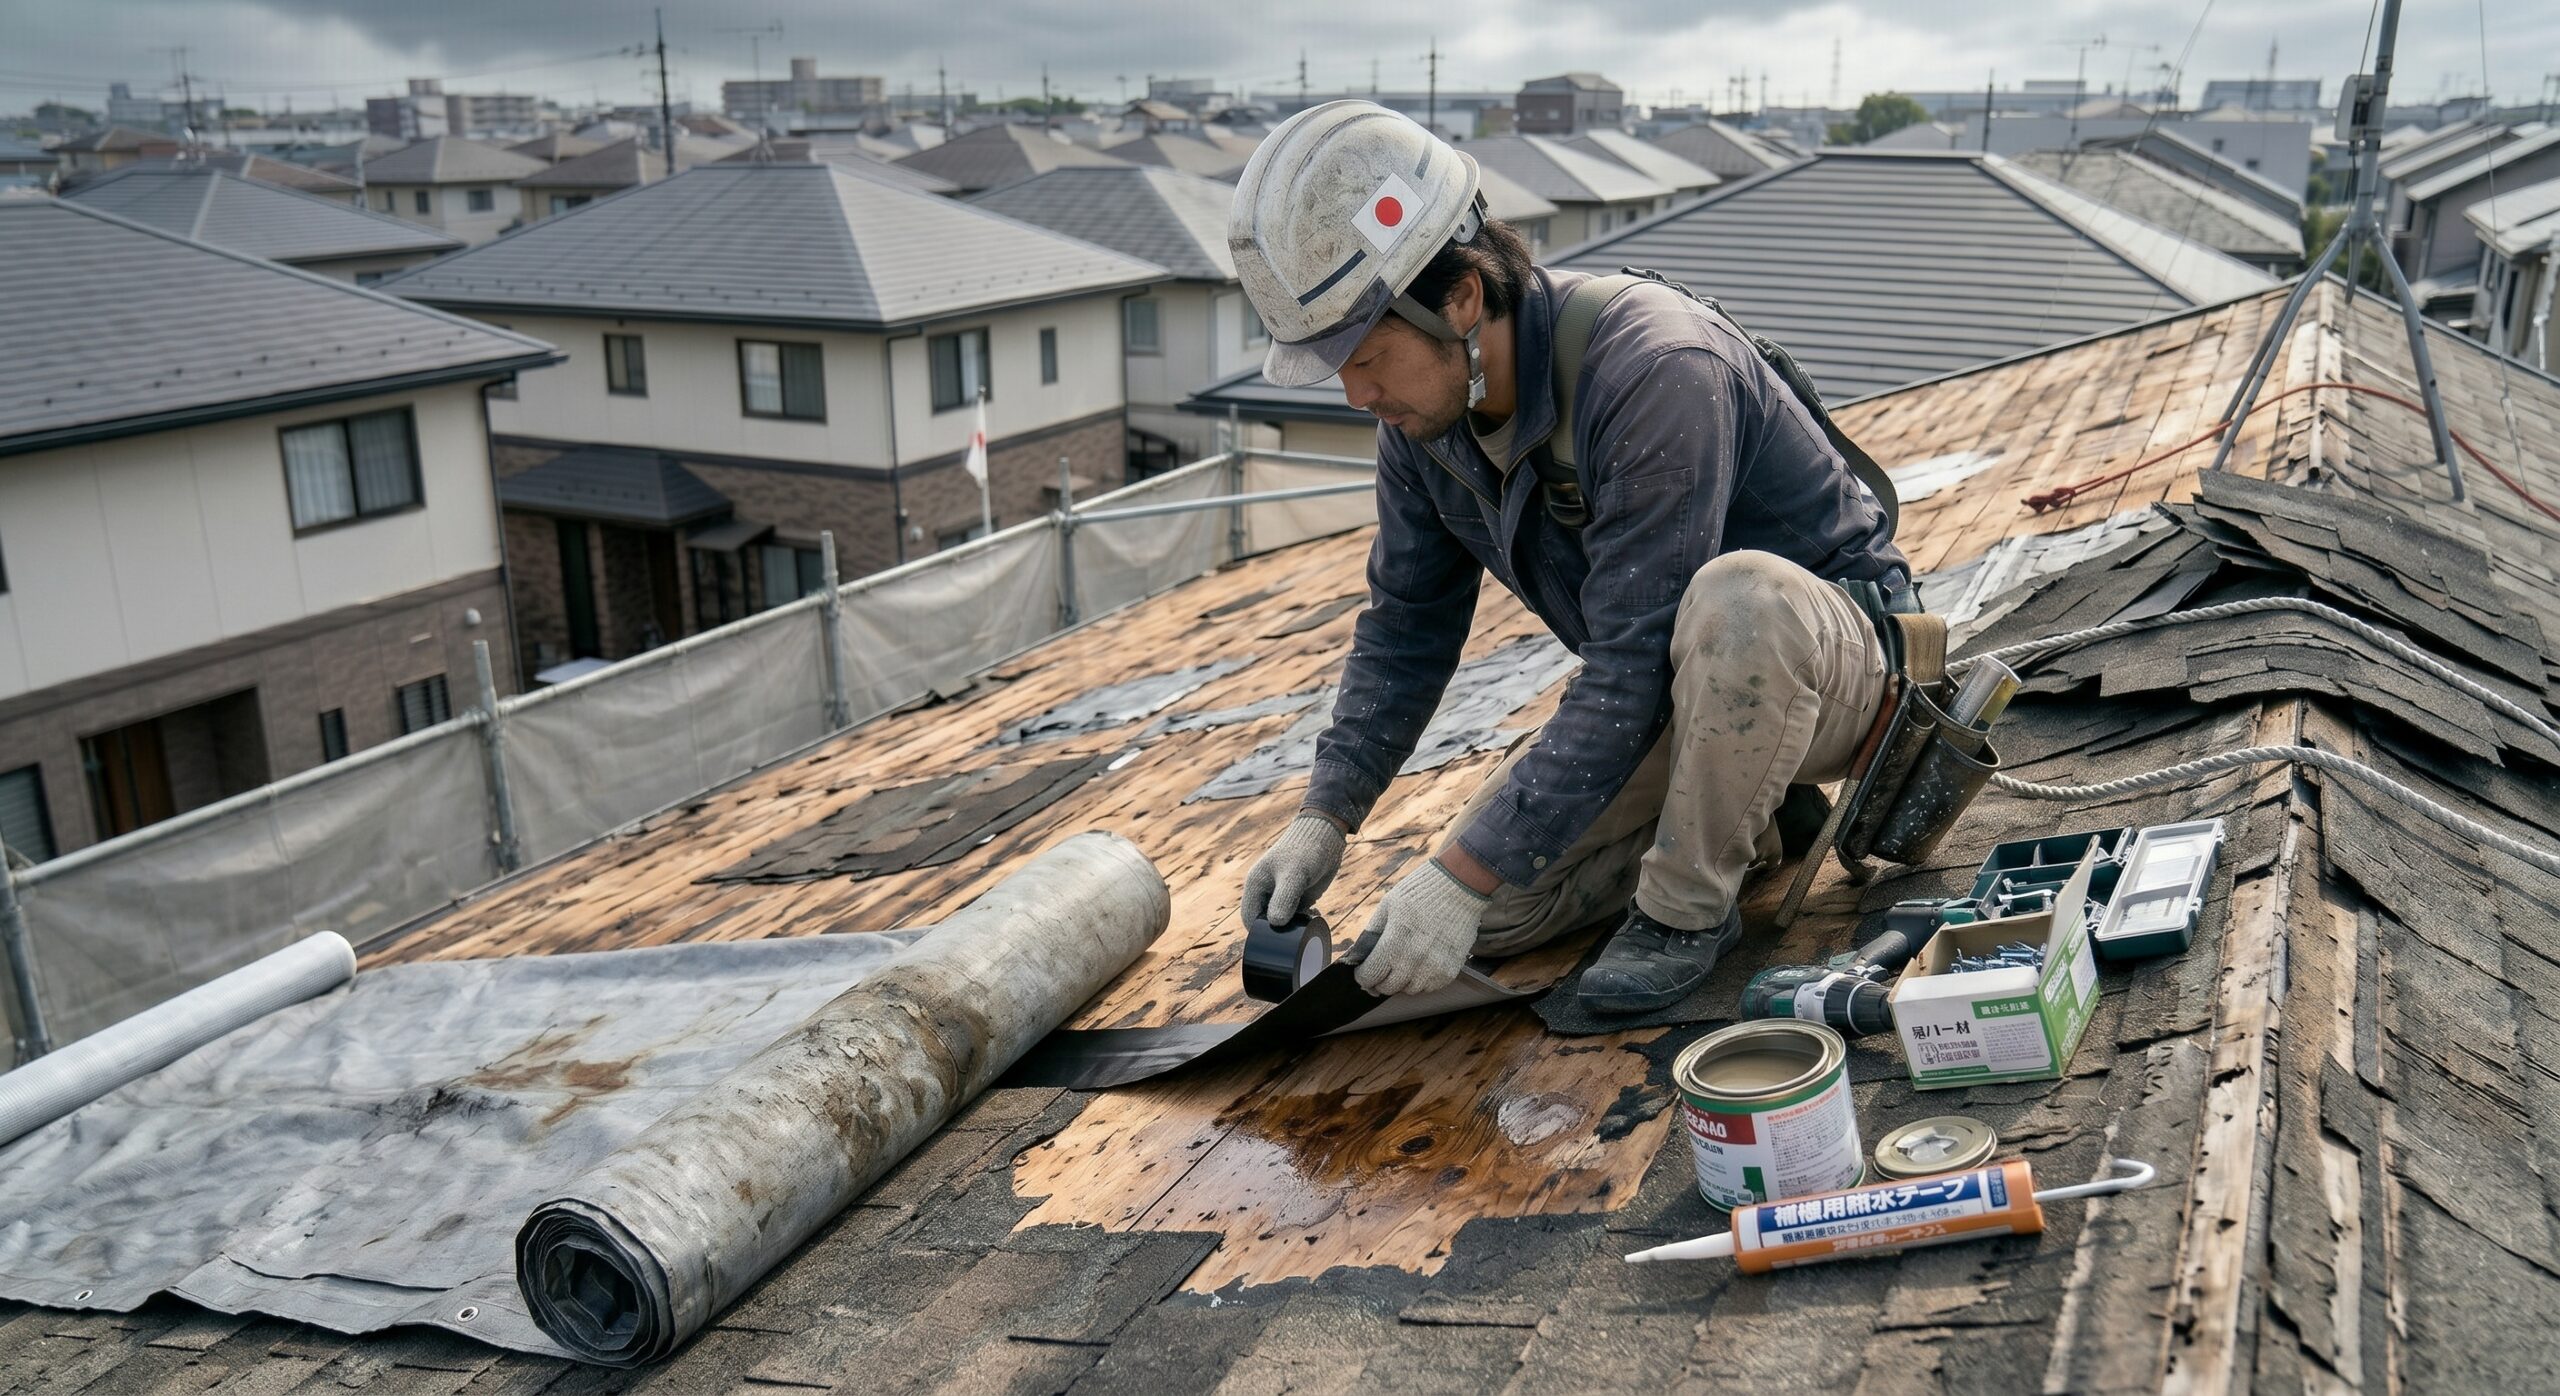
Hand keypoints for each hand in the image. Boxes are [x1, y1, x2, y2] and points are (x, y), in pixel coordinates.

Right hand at [1241, 812, 1345, 923]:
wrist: (1325, 835)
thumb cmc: (1305, 851)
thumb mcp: (1294, 875)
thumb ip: (1283, 899)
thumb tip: (1275, 923)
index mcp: (1255, 885)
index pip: (1249, 918)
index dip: (1260, 932)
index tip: (1280, 937)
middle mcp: (1265, 891)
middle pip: (1265, 922)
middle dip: (1279, 931)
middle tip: (1298, 930)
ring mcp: (1281, 894)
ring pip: (1282, 920)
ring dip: (1294, 926)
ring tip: (1310, 918)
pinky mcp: (1297, 895)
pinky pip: (1295, 915)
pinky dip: (1304, 919)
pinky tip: (1316, 914)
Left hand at [1351, 858, 1491, 996]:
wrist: (1459, 886)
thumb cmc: (1420, 892)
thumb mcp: (1387, 906)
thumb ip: (1372, 933)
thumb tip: (1360, 955)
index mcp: (1395, 941)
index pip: (1371, 975)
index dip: (1363, 977)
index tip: (1362, 973)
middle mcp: (1414, 959)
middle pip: (1389, 987)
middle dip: (1379, 982)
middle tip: (1379, 973)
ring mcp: (1434, 967)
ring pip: (1410, 990)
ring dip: (1402, 982)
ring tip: (1402, 966)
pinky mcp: (1451, 970)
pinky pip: (1430, 987)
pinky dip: (1422, 980)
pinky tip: (1421, 965)